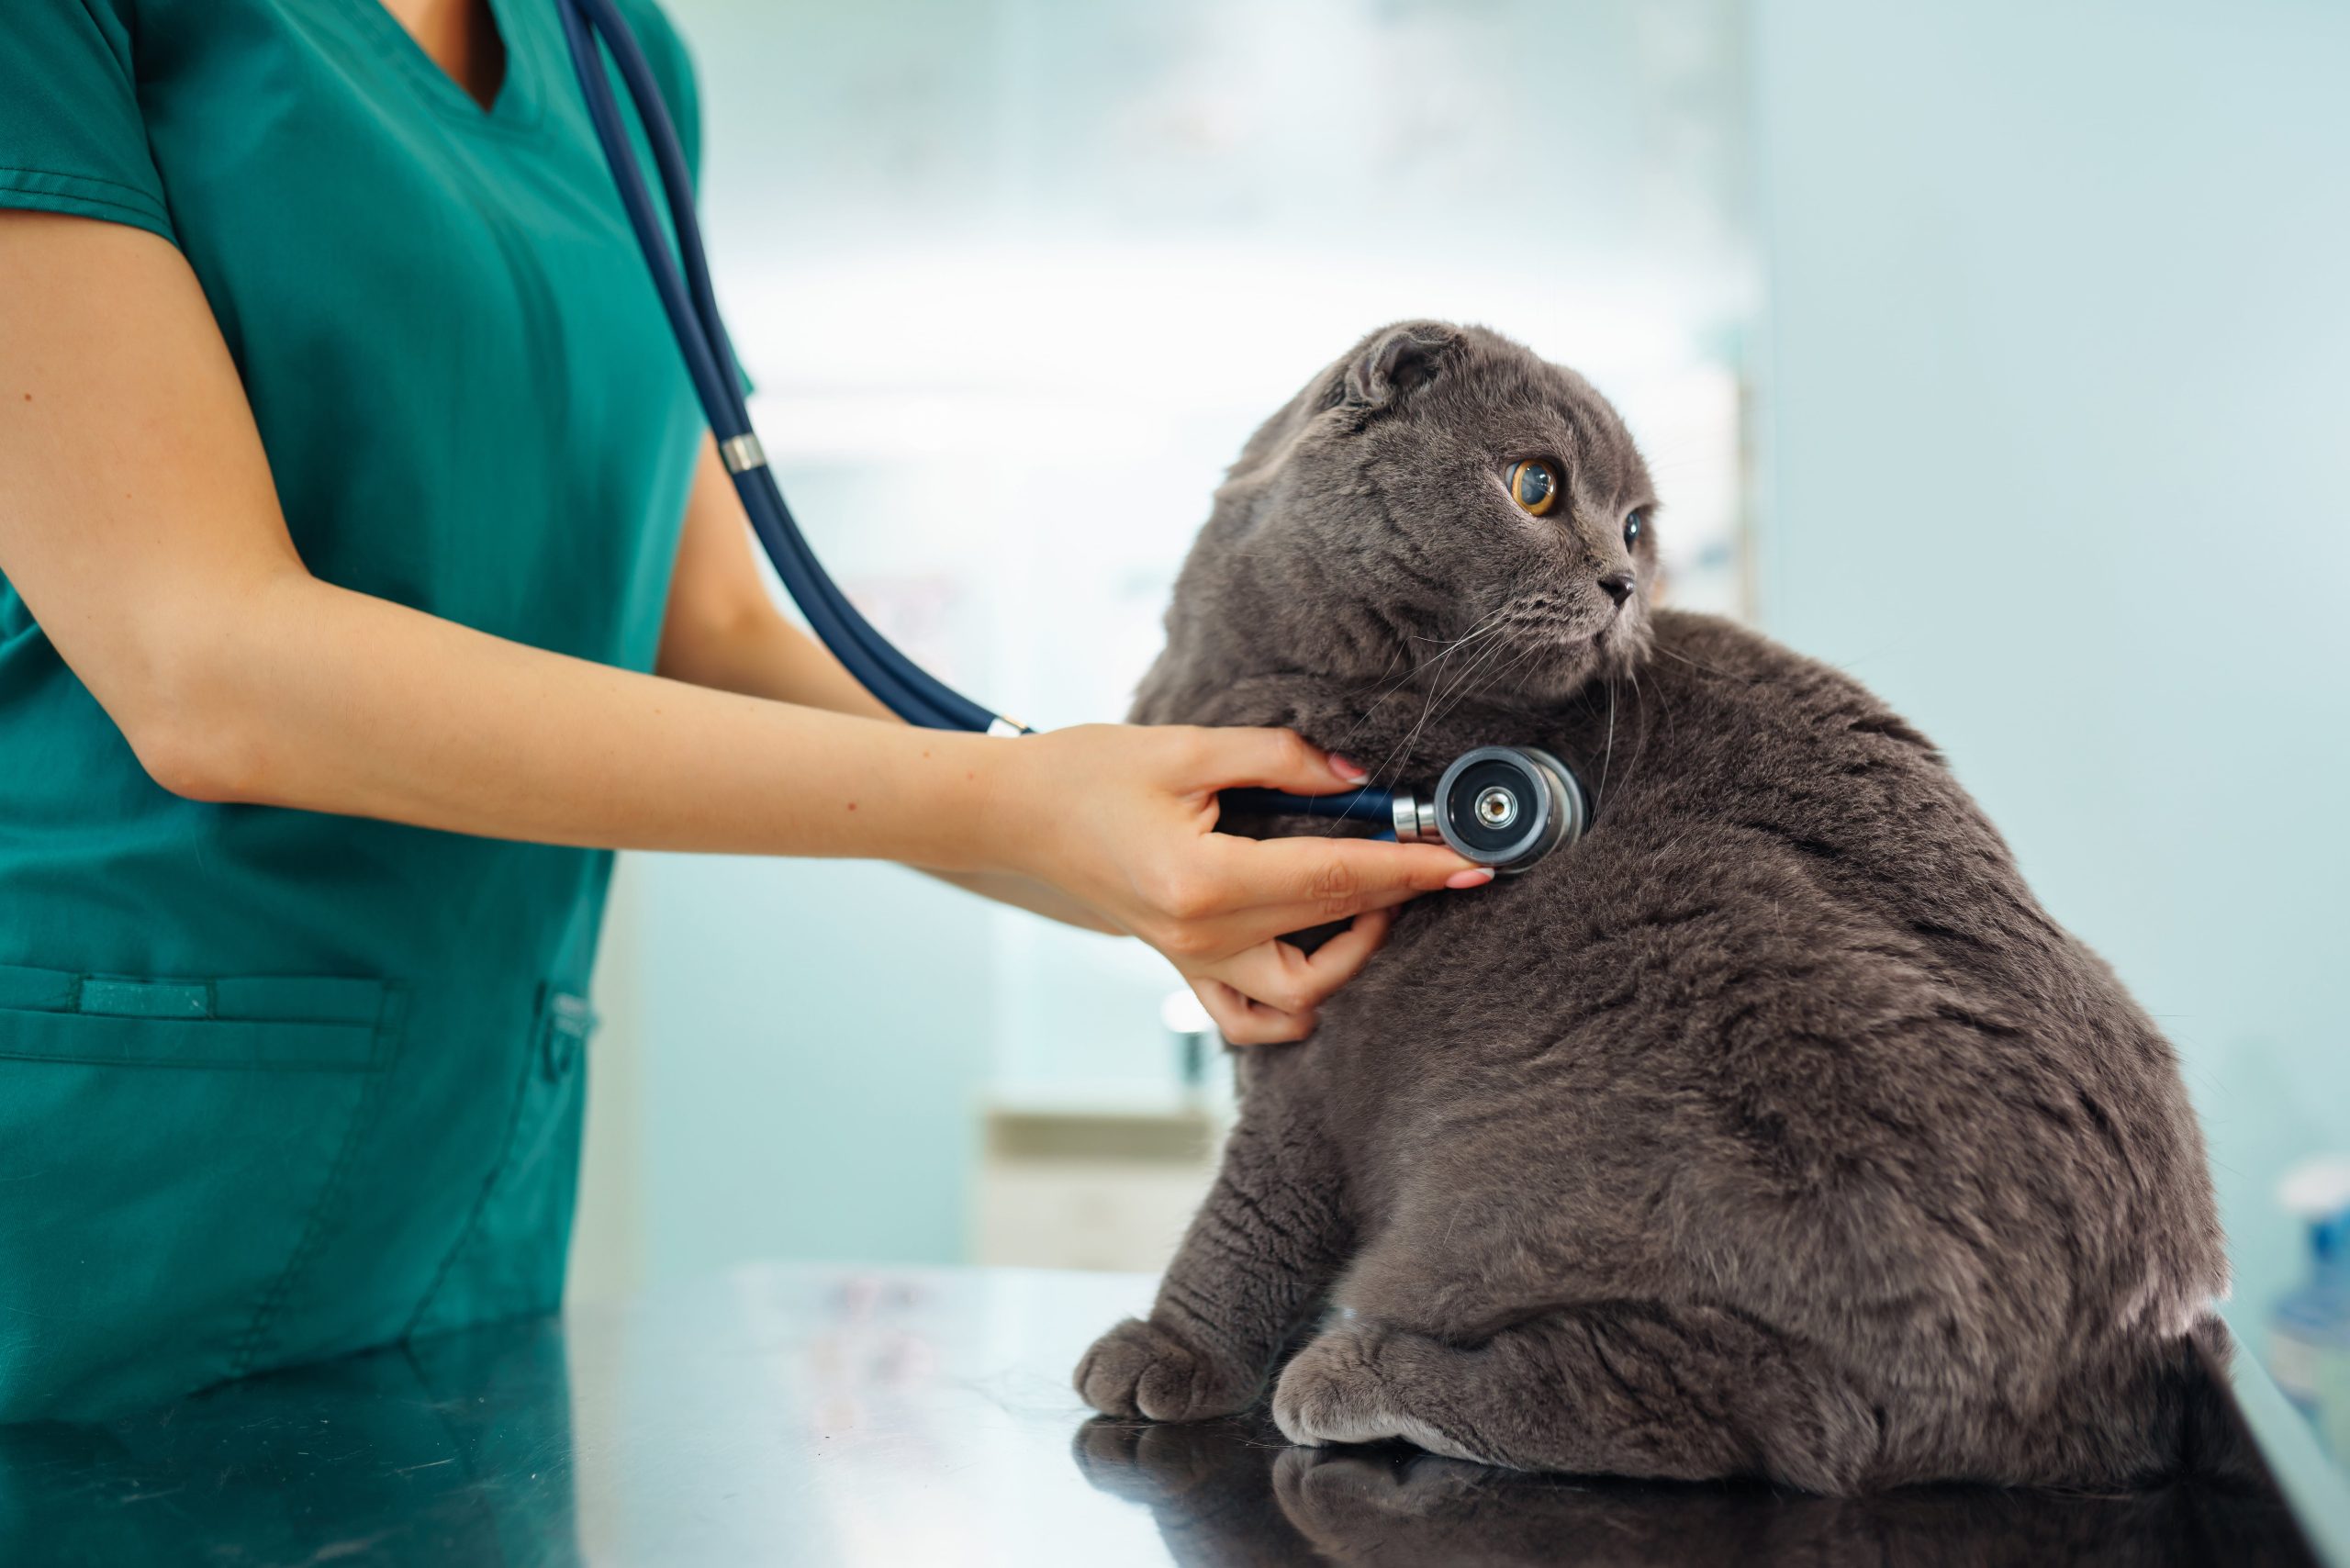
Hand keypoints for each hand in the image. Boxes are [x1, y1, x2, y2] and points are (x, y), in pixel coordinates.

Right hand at [987, 724, 1491, 1043]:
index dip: (1412, 867)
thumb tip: (1363, 779)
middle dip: (1401, 894)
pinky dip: (1296, 1003)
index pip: (1336, 878)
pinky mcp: (1183, 967)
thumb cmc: (1088, 772)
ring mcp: (1192, 963)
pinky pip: (1251, 1017)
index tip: (1469, 859)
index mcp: (1205, 882)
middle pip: (1331, 928)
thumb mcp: (1187, 747)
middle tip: (1442, 854)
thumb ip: (1281, 759)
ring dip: (1352, 953)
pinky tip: (1317, 953)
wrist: (1013, 815)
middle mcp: (1203, 938)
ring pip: (1301, 997)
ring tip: (1371, 896)